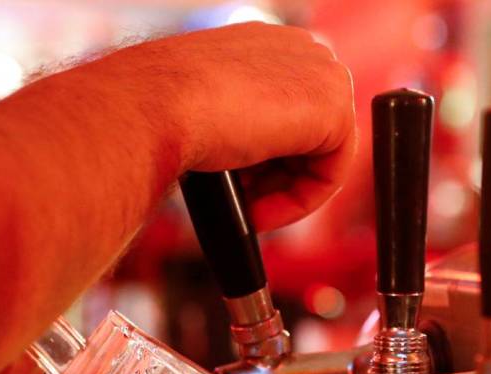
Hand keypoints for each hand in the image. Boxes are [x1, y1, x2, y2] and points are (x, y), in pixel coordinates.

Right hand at [98, 23, 355, 230]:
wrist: (156, 105)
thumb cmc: (166, 105)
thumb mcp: (208, 110)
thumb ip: (240, 123)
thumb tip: (246, 152)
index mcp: (268, 45)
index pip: (289, 114)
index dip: (267, 161)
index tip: (242, 188)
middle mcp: (299, 51)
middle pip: (310, 137)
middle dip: (277, 178)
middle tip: (246, 205)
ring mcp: (322, 73)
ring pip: (322, 157)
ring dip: (285, 193)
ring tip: (247, 210)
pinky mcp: (334, 107)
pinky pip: (332, 173)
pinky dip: (300, 201)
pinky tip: (263, 211)